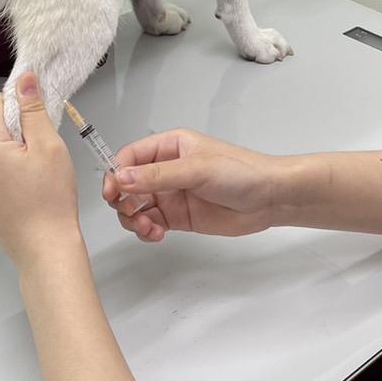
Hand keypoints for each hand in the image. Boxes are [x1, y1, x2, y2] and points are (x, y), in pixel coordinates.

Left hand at [0, 74, 83, 267]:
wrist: (44, 249)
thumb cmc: (50, 201)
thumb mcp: (49, 146)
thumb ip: (33, 109)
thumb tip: (24, 78)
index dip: (15, 105)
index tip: (35, 124)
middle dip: (14, 131)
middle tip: (38, 156)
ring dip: (10, 150)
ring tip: (32, 175)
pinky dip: (5, 168)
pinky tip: (23, 186)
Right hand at [101, 128, 282, 242]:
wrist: (269, 199)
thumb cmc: (241, 172)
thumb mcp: (197, 169)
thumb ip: (158, 175)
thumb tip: (122, 177)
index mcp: (170, 146)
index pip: (130, 157)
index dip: (116, 173)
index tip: (112, 192)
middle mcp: (166, 169)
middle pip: (127, 184)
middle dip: (122, 200)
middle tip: (130, 212)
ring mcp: (171, 194)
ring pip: (135, 207)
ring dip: (133, 219)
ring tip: (148, 228)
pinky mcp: (178, 217)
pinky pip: (150, 223)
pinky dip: (146, 231)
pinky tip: (156, 234)